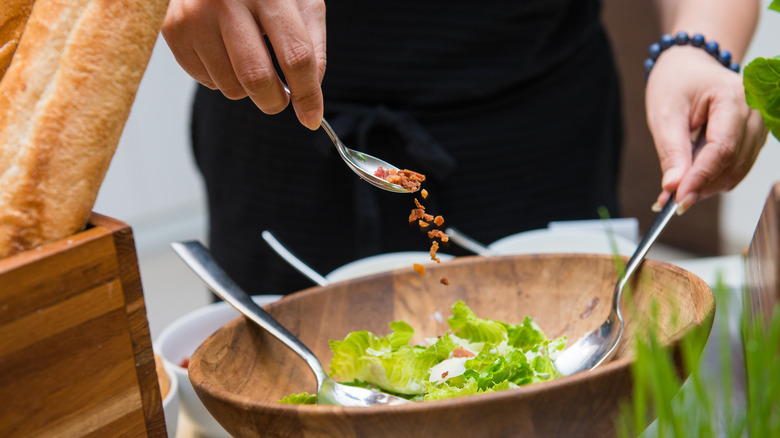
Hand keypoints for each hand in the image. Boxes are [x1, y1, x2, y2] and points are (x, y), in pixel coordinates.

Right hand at [162, 0, 325, 129]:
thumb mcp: (299, 2)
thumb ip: (312, 45)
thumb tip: (309, 96)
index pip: (296, 55)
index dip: (307, 94)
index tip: (311, 118)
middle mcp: (228, 1)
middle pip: (257, 77)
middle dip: (274, 101)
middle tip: (278, 100)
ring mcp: (196, 15)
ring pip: (231, 86)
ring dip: (247, 88)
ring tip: (247, 58)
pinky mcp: (174, 30)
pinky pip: (207, 81)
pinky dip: (222, 77)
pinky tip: (223, 50)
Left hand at [645, 45, 767, 213]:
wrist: (690, 67)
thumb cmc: (676, 83)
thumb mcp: (664, 113)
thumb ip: (671, 151)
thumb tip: (673, 187)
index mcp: (733, 96)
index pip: (722, 147)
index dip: (700, 178)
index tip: (679, 200)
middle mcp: (755, 111)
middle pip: (733, 162)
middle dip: (701, 185)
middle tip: (670, 200)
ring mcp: (759, 125)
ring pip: (737, 169)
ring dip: (707, 185)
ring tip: (677, 186)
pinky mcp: (754, 137)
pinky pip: (737, 166)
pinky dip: (713, 178)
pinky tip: (691, 178)